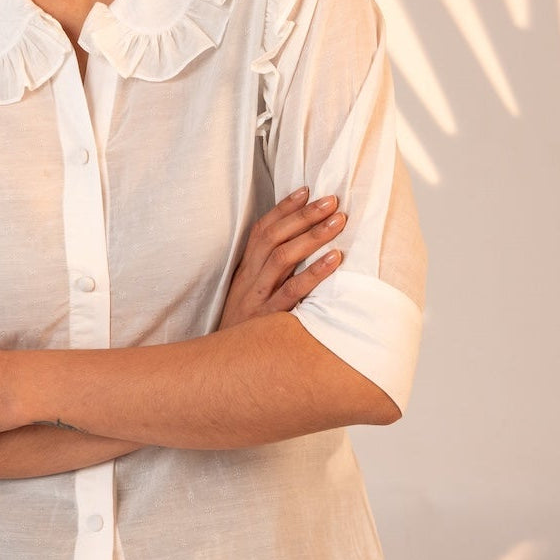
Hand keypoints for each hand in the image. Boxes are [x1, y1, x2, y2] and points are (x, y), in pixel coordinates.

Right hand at [218, 187, 345, 329]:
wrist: (221, 370)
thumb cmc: (245, 332)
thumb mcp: (250, 298)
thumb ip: (269, 276)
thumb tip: (301, 251)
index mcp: (245, 272)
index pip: (262, 231)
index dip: (284, 208)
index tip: (307, 189)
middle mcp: (249, 280)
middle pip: (274, 238)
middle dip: (304, 216)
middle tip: (332, 200)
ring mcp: (257, 299)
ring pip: (282, 258)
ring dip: (312, 236)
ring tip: (338, 222)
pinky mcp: (268, 320)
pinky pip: (292, 292)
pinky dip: (314, 273)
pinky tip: (334, 259)